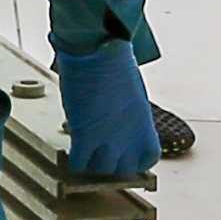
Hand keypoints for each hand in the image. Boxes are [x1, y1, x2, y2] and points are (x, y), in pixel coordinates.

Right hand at [57, 41, 162, 180]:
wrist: (97, 49)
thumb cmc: (114, 61)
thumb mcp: (132, 92)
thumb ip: (129, 115)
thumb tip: (118, 123)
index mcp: (144, 122)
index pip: (149, 157)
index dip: (136, 160)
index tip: (125, 156)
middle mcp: (129, 134)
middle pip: (124, 169)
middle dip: (113, 165)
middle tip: (101, 155)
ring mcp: (107, 138)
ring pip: (101, 170)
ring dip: (92, 163)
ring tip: (85, 152)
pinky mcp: (84, 135)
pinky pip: (79, 164)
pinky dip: (74, 161)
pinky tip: (72, 150)